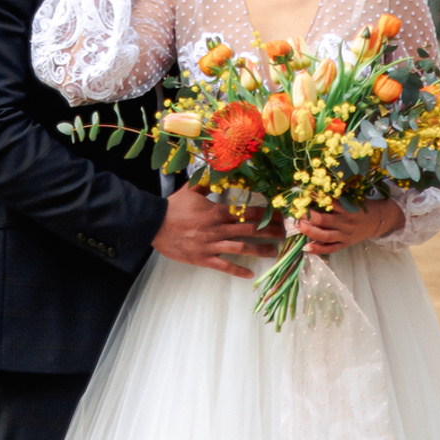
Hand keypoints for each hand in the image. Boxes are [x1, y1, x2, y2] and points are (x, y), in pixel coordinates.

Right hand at [152, 182, 281, 273]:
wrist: (154, 225)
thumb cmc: (173, 207)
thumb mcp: (191, 189)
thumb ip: (208, 181)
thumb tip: (218, 165)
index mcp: (217, 212)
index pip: (247, 212)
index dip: (265, 214)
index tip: (278, 215)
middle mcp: (217, 229)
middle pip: (249, 230)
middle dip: (269, 231)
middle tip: (285, 233)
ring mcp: (211, 245)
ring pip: (240, 248)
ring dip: (259, 250)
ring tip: (274, 252)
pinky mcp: (203, 259)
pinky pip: (223, 266)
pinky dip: (237, 270)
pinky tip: (250, 274)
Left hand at [297, 197, 405, 256]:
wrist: (381, 220)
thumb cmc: (364, 206)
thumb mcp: (353, 198)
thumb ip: (338, 198)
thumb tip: (317, 190)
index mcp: (348, 209)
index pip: (328, 202)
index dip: (315, 198)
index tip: (303, 193)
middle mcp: (346, 223)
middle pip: (324, 220)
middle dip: (308, 216)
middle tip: (297, 211)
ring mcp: (345, 235)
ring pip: (325, 236)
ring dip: (309, 231)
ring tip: (298, 226)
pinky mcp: (345, 244)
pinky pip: (330, 248)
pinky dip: (318, 249)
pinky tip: (306, 247)